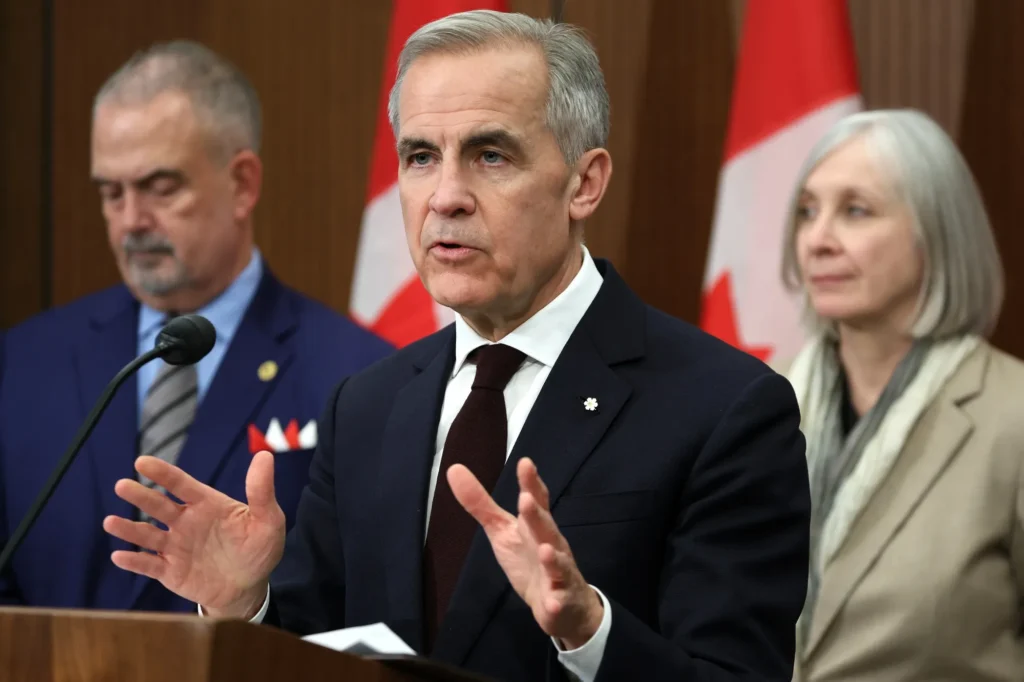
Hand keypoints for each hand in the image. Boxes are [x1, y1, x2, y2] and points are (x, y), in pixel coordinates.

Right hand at [102, 451, 285, 618]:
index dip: (163, 473)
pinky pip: (149, 565)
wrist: (250, 587)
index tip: (143, 462)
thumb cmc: (259, 549)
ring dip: (129, 529)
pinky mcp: (171, 571)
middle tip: (122, 485)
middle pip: (158, 506)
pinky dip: (134, 561)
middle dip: (140, 496)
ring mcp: (176, 547)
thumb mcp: (268, 520)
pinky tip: (120, 556)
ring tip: (110, 522)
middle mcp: (186, 522)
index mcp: (207, 505)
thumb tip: (265, 455)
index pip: (181, 484)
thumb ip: (261, 491)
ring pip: (147, 535)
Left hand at [448, 457, 602, 648]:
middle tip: (526, 500)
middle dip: (537, 515)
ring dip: (552, 558)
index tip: (525, 463)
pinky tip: (551, 603)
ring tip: (545, 551)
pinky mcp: (560, 599)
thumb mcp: (502, 531)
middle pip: (546, 528)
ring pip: (558, 564)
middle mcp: (550, 544)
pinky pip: (559, 600)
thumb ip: (481, 504)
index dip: (531, 483)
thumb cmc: (529, 559)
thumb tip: (454, 469)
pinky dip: (556, 601)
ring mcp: (558, 573)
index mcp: (535, 526)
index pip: (536, 501)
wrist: (561, 604)